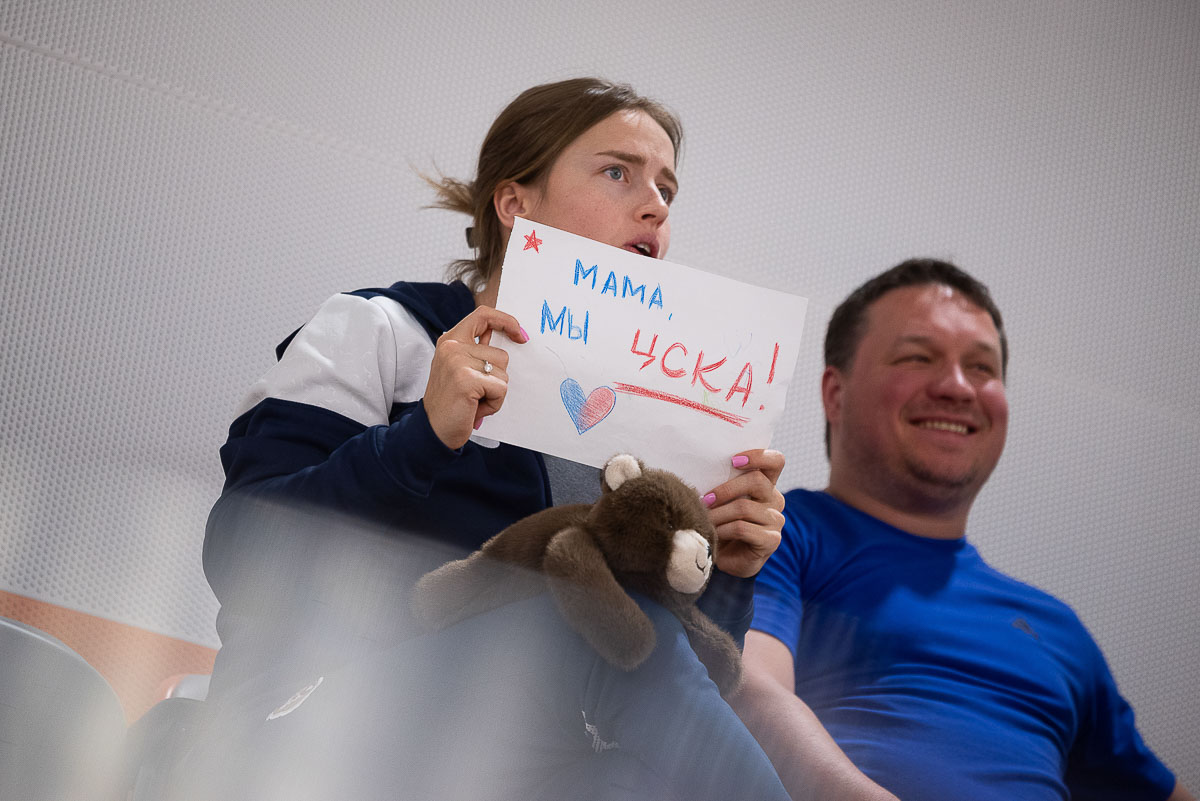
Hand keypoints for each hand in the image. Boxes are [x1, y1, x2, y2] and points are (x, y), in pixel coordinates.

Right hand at [424, 305, 526, 449]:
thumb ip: (478, 351)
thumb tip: (508, 335)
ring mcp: (457, 361)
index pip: (483, 315)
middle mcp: (452, 346)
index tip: (520, 335)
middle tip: (477, 393)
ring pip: (503, 372)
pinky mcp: (466, 379)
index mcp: (450, 340)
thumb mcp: (460, 369)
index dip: (506, 321)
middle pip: (502, 354)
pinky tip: (475, 408)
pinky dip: (494, 403)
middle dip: (498, 378)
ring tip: (474, 400)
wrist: (433, 431)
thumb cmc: (451, 402)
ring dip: (496, 392)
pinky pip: (501, 388)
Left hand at [703, 449, 784, 577]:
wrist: (725, 558)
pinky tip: (714, 534)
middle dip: (725, 489)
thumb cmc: (720, 522)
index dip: (758, 456)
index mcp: (765, 484)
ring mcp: (776, 520)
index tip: (733, 461)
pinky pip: (743, 528)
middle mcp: (775, 499)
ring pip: (744, 507)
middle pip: (756, 481)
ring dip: (718, 514)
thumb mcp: (721, 499)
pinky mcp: (772, 540)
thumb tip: (698, 467)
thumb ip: (721, 482)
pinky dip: (723, 530)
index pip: (775, 461)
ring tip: (704, 519)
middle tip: (704, 500)